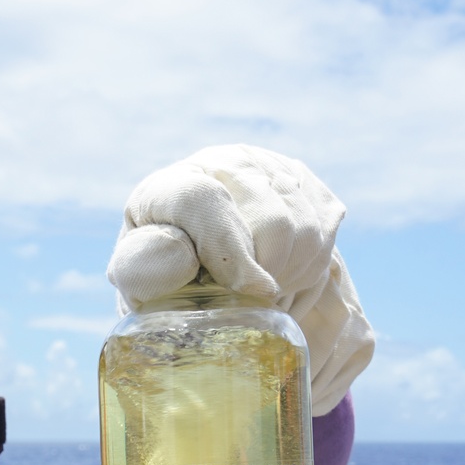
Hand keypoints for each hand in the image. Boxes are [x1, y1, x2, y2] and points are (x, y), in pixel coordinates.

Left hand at [106, 144, 374, 414]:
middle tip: (246, 302)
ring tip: (259, 290)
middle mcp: (225, 163)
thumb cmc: (164, 281)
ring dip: (288, 275)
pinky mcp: (306, 185)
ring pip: (306, 229)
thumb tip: (179, 258)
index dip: (231, 252)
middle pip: (273, 220)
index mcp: (173, 186)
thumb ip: (143, 270)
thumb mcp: (139, 283)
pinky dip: (307, 268)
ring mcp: (270, 169)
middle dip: (265, 275)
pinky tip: (279, 276)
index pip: (206, 202)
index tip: (252, 293)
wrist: (200, 266)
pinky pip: (326, 232)